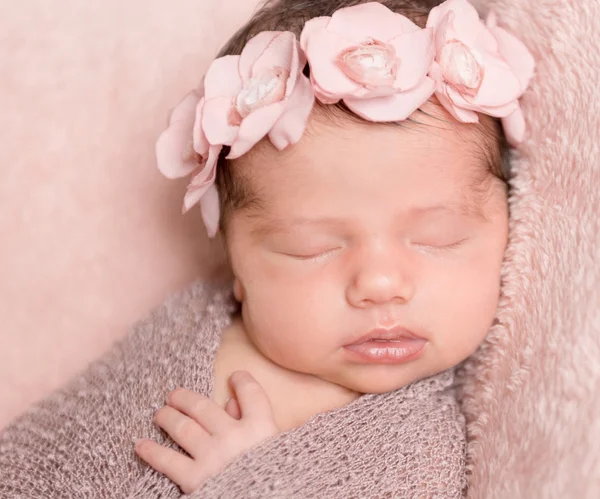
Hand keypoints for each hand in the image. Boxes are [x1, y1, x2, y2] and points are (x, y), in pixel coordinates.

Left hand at [134, 371, 278, 494]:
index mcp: (260, 429)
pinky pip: (167, 461)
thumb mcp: (272, 447)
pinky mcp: (195, 478)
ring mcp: (213, 456)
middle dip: (184, 398)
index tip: (234, 377)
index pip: (251, 393)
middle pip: (204, 407)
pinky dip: (151, 451)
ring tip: (159, 414)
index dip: (242, 381)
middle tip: (173, 395)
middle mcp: (234, 437)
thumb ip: (255, 423)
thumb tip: (231, 402)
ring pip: (182, 427)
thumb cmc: (270, 475)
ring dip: (167, 417)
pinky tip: (140, 444)